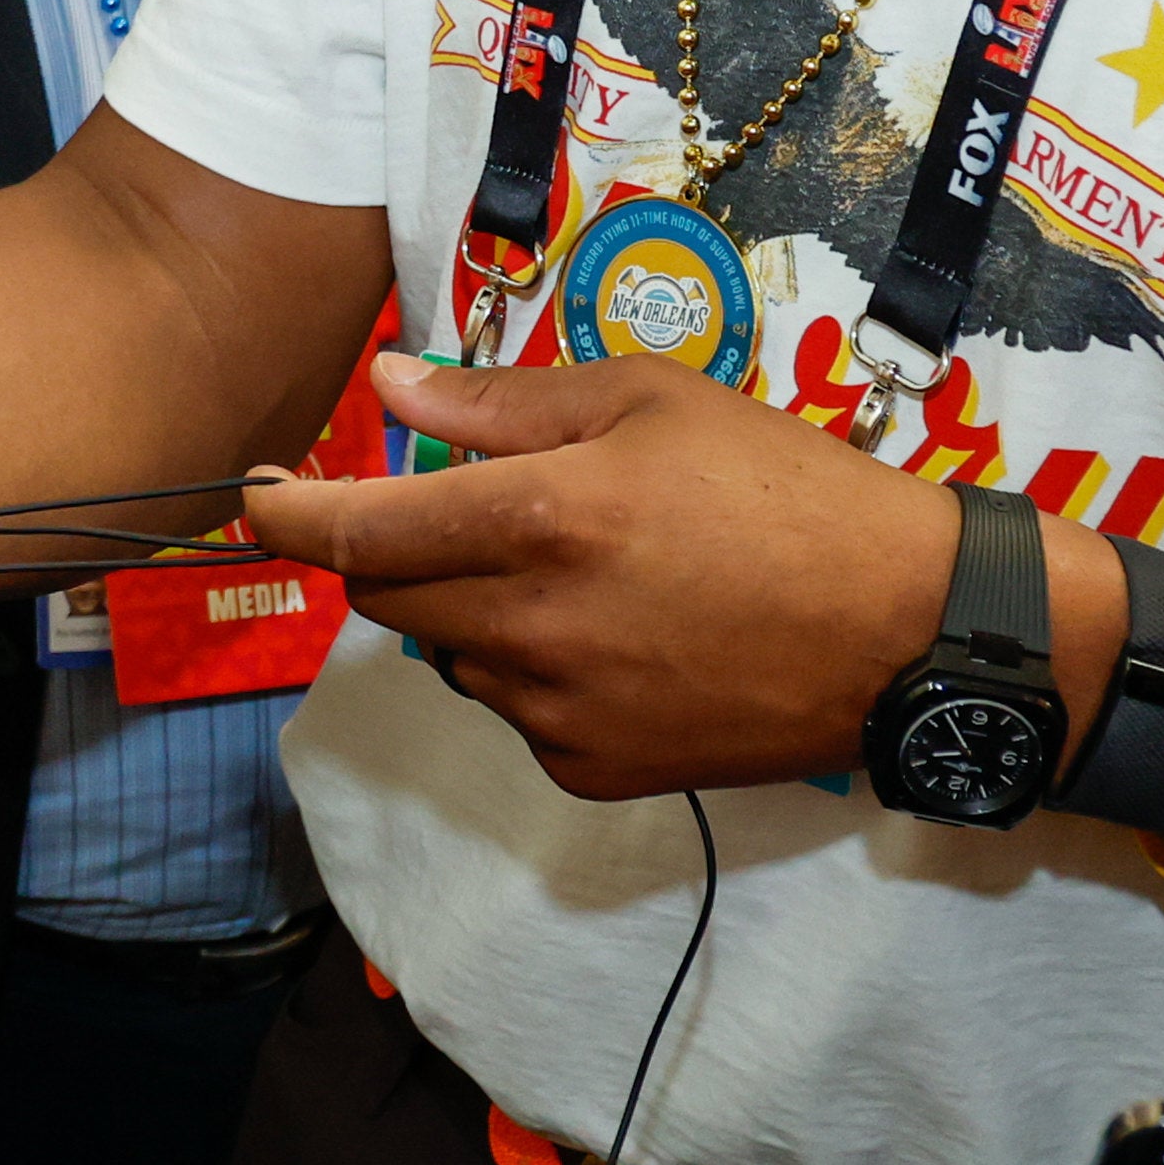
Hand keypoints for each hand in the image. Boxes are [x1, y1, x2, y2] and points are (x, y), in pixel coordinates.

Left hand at [229, 351, 959, 797]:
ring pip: (449, 655)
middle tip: (459, 510)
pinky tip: (616, 635)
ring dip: (468, 610)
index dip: (288, 516)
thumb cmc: (781, 489)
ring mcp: (559, 713)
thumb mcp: (649, 400)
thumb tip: (388, 391)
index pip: (357, 532)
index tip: (260, 498)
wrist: (903, 630)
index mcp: (540, 518)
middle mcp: (531, 627)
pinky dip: (530, 670)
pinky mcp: (592, 773)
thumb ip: (501, 403)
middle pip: (384, 600)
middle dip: (391, 551)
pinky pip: (513, 712)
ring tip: (579, 569)